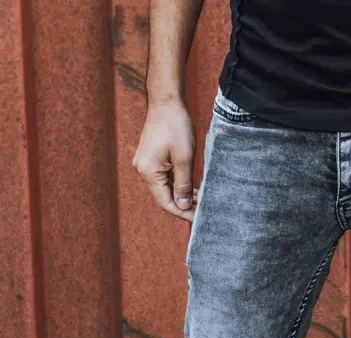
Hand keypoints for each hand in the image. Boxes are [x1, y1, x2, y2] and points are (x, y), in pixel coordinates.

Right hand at [133, 99, 196, 220]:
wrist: (166, 102)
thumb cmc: (176, 127)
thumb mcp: (184, 159)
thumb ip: (183, 185)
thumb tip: (183, 206)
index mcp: (149, 172)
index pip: (166, 202)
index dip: (183, 213)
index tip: (199, 219)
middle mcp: (144, 170)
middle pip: (165, 197)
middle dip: (184, 205)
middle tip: (204, 212)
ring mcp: (147, 165)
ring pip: (166, 188)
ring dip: (183, 195)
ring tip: (202, 202)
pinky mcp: (152, 159)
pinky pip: (166, 178)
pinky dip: (179, 185)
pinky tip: (193, 190)